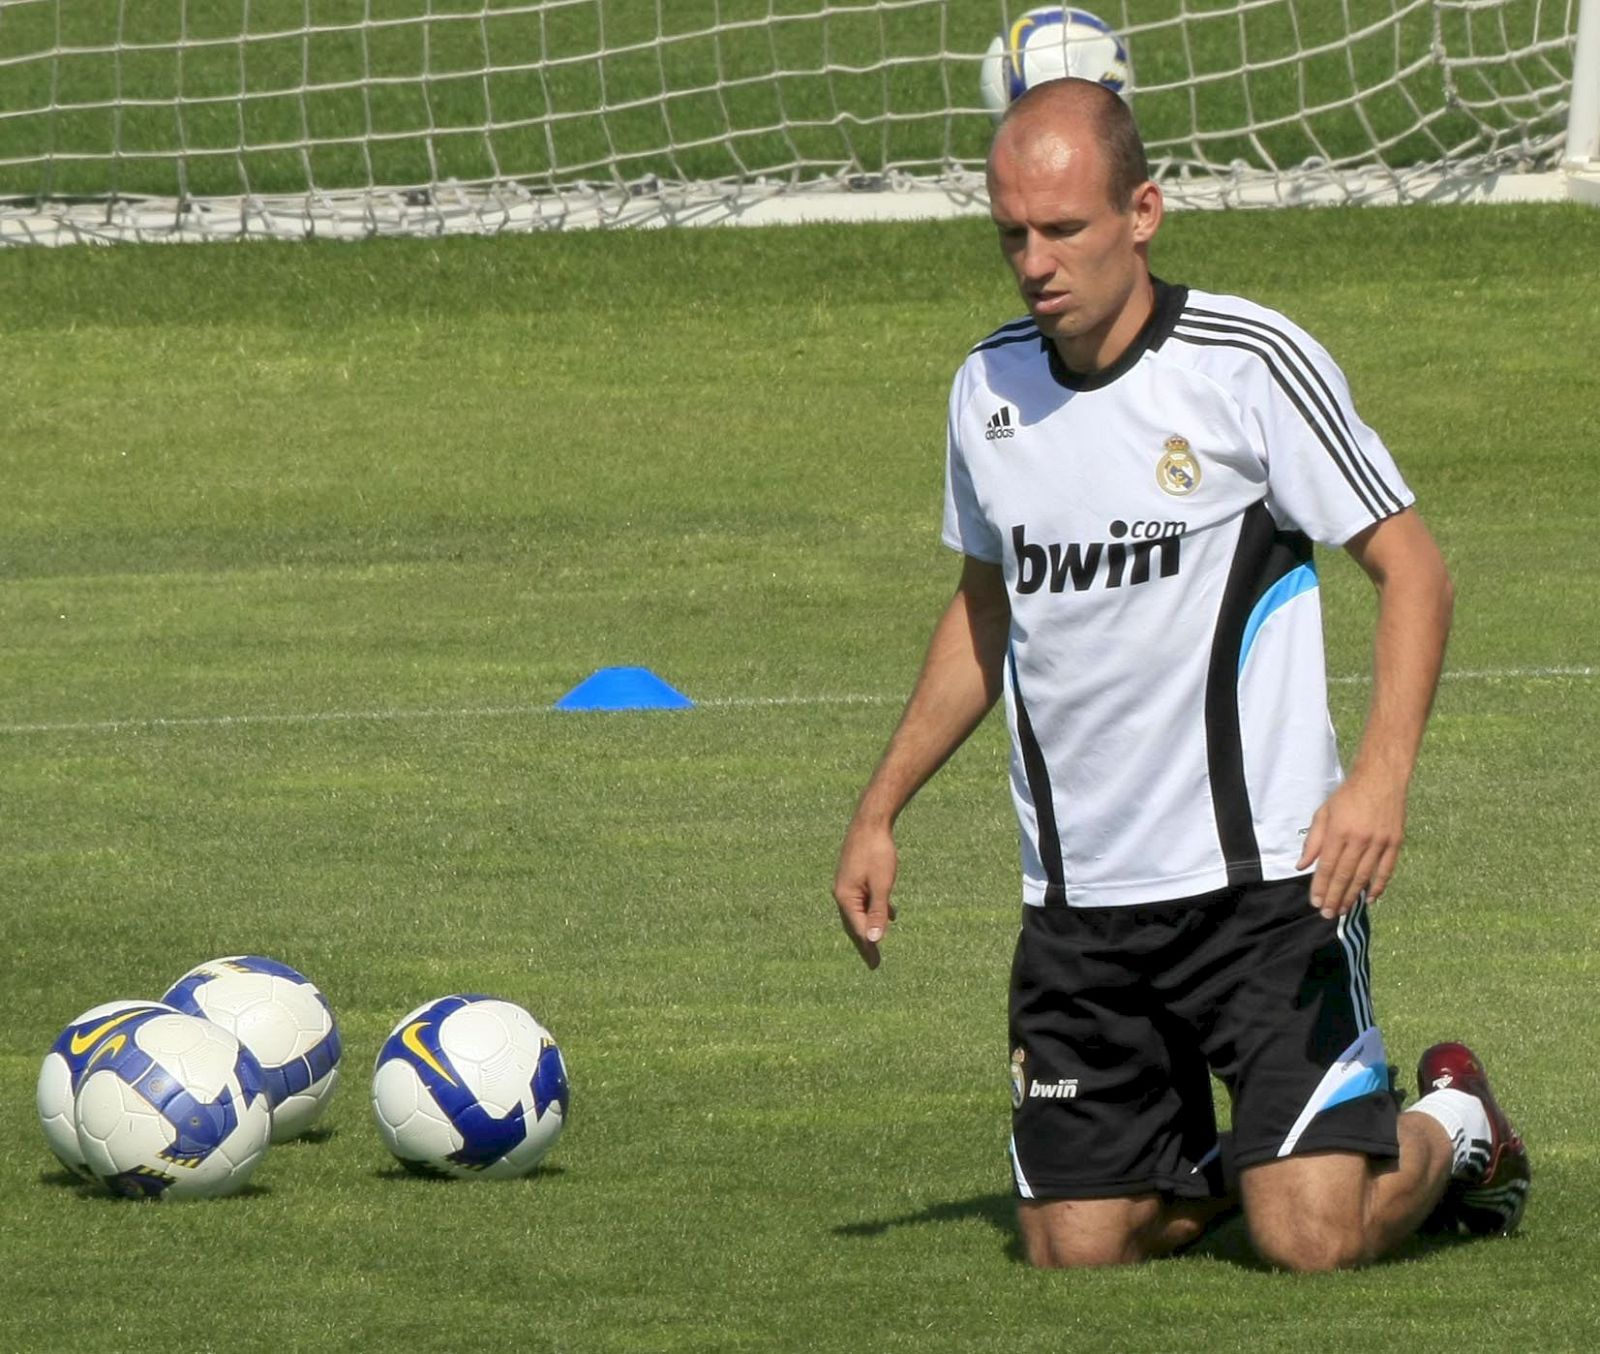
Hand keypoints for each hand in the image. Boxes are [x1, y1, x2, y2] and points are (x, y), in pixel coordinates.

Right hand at [833, 820, 898, 968]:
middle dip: (865, 942)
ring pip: (858, 912)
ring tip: (876, 943)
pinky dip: (873, 910)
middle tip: (874, 963)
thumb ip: (878, 912)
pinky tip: (889, 913)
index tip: (875, 965)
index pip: (859, 929)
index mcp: (846, 897)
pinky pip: (863, 900)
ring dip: (868, 927)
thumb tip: (875, 940)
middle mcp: (842, 893)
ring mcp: (847, 884)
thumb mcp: (882, 884)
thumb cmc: (877, 852)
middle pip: (855, 924)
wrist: (870, 821)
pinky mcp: (854, 876)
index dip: (868, 947)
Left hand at [1296, 773, 1406, 918]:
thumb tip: (1302, 866)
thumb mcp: (1323, 813)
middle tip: (1328, 914)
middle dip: (1335, 897)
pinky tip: (1370, 899)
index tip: (1316, 903)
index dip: (1321, 887)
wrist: (1381, 779)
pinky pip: (1386, 870)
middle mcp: (1360, 839)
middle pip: (1345, 875)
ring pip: (1364, 876)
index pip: (1327, 866)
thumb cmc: (1347, 796)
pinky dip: (1378, 886)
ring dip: (1353, 896)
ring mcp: (1380, 842)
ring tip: (1344, 910)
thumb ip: (1313, 841)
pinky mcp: (1395, 842)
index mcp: (1339, 831)